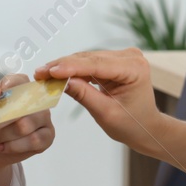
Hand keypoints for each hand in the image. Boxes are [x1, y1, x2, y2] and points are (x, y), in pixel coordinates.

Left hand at [0, 74, 55, 169]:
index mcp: (18, 83)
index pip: (14, 82)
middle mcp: (35, 97)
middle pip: (19, 106)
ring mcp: (43, 117)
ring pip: (24, 125)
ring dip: (0, 136)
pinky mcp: (47, 136)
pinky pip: (34, 140)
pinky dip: (13, 146)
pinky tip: (1, 147)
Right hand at [35, 50, 185, 177]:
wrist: (146, 128)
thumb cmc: (132, 125)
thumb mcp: (106, 113)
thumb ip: (84, 95)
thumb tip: (60, 81)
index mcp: (134, 68)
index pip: (97, 65)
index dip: (71, 67)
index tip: (49, 71)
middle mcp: (130, 57)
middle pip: (90, 58)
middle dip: (63, 66)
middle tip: (39, 74)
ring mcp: (123, 57)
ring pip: (86, 58)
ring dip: (64, 66)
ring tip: (42, 74)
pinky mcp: (114, 61)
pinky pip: (89, 62)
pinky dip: (73, 69)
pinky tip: (55, 74)